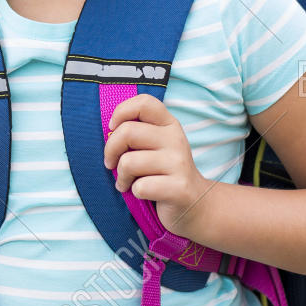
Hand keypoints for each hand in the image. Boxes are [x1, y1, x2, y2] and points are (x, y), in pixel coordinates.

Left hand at [103, 93, 214, 239]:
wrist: (196, 203)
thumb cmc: (163, 172)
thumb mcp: (154, 145)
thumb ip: (136, 133)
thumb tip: (109, 131)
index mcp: (169, 124)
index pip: (144, 102)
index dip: (121, 112)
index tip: (113, 129)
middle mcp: (176, 139)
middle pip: (127, 132)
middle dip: (110, 151)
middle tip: (111, 164)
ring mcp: (179, 163)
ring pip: (128, 162)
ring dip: (121, 177)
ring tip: (127, 182)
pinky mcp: (179, 188)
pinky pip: (140, 187)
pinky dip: (134, 192)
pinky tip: (142, 194)